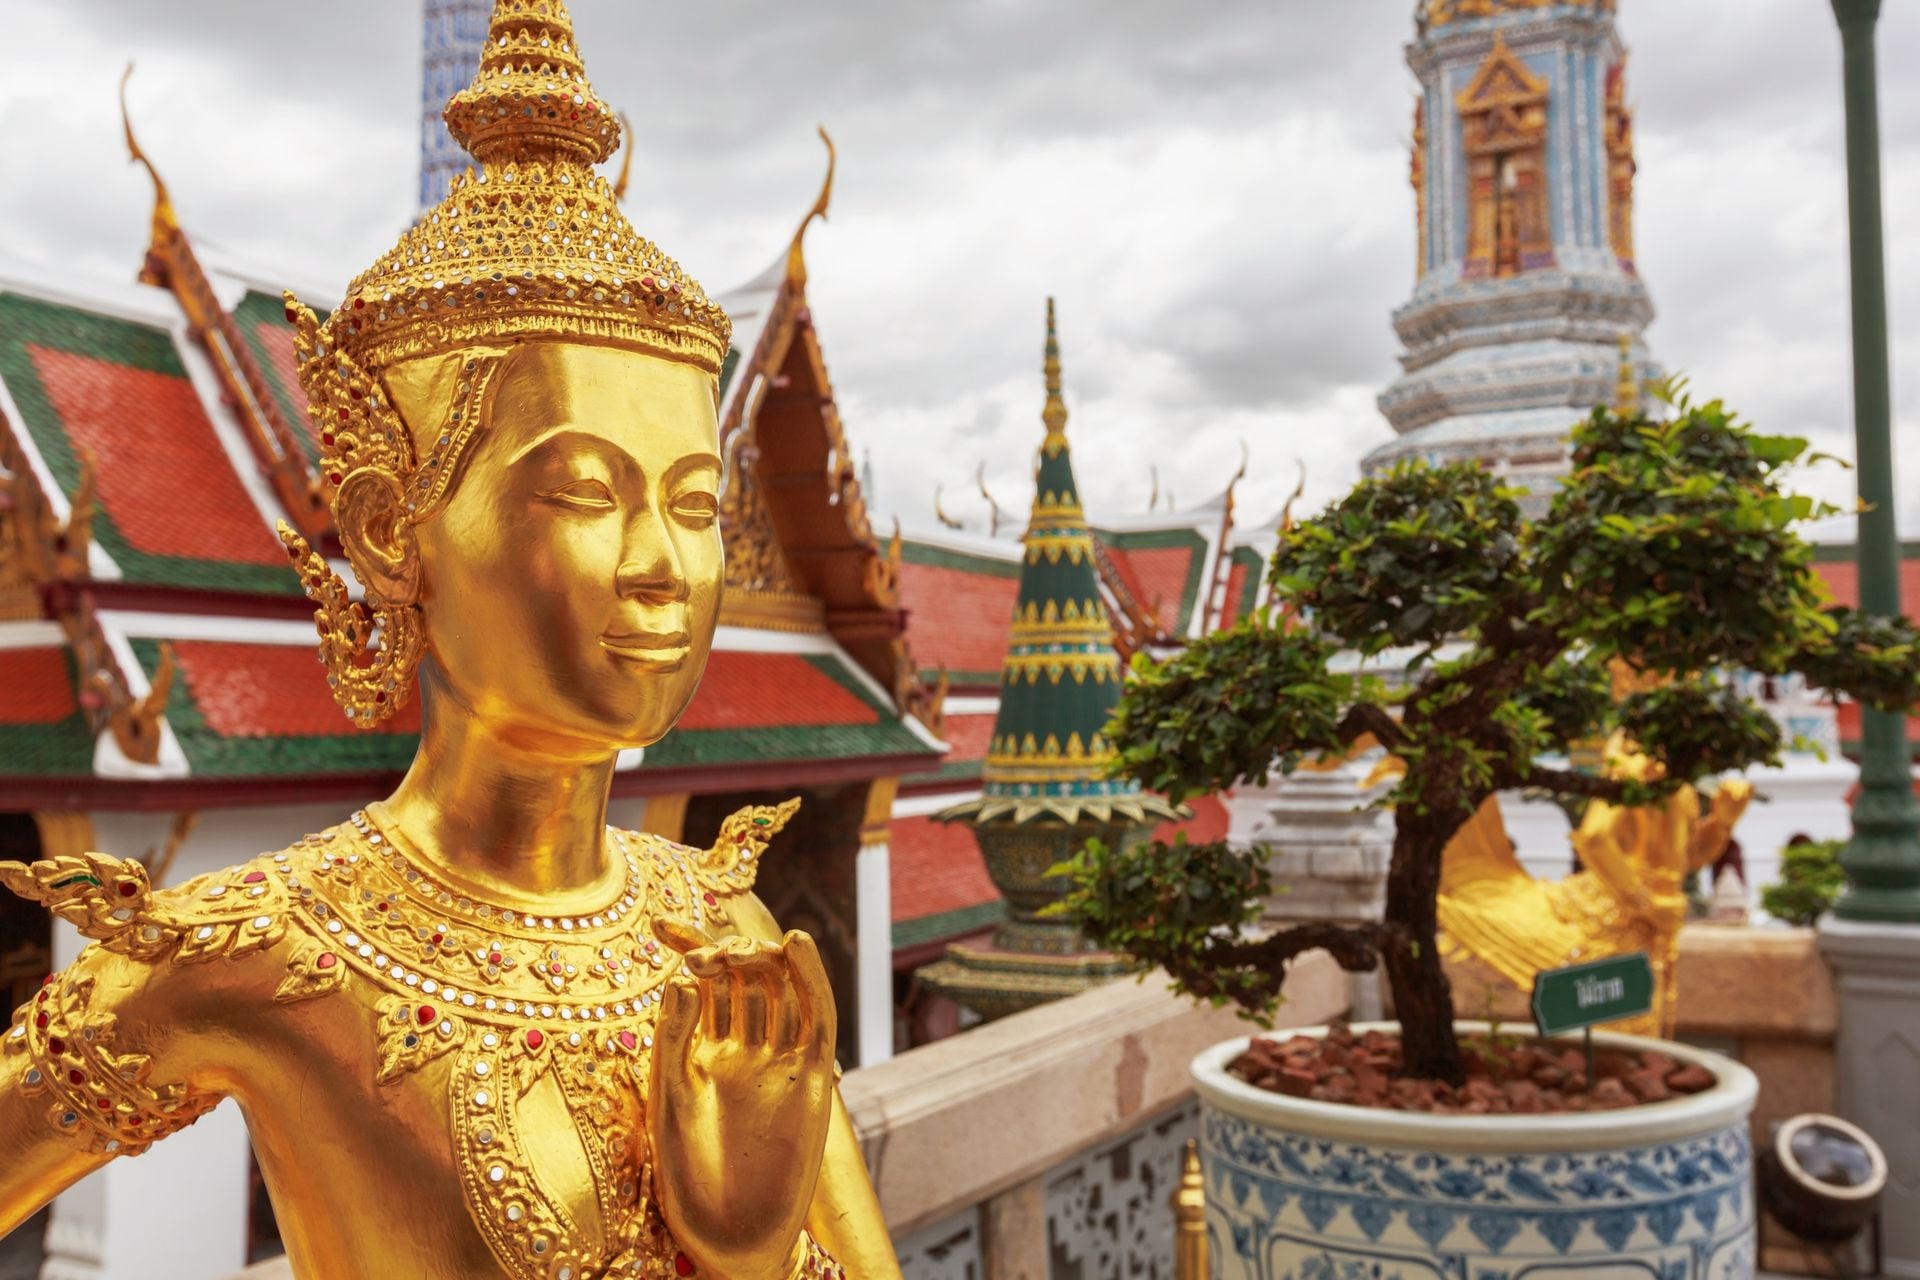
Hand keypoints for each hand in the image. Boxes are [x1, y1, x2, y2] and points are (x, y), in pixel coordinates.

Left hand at [648, 920, 836, 1279]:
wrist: (730, 1235)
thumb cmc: (689, 1180)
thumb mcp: (668, 1101)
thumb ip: (676, 1040)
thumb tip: (683, 977)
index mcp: (698, 1054)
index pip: (698, 985)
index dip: (685, 948)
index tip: (663, 923)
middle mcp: (740, 1050)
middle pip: (742, 977)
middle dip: (726, 952)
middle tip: (708, 954)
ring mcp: (777, 1061)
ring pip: (779, 988)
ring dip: (764, 957)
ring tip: (748, 944)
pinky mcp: (812, 1076)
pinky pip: (815, 1016)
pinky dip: (810, 977)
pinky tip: (795, 943)